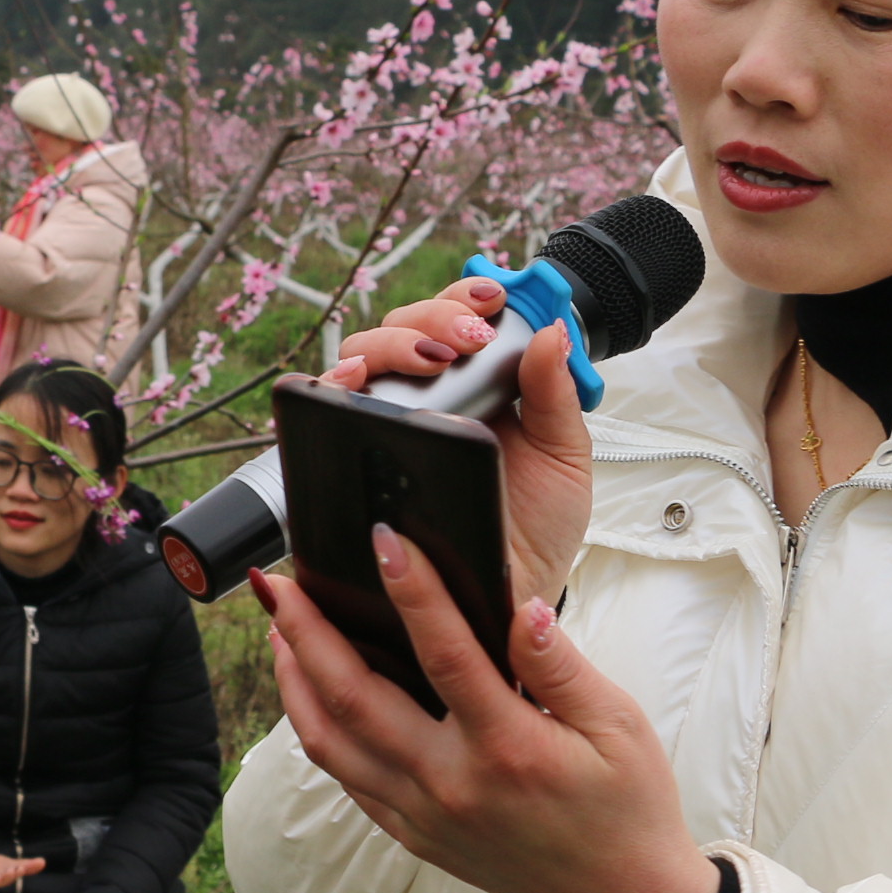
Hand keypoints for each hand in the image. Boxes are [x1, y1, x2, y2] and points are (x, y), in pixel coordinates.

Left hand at [253, 524, 716, 892]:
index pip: (445, 654)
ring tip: (279, 630)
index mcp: (507, 749)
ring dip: (294, 681)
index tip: (385, 538)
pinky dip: (317, 731)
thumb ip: (560, 665)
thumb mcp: (618, 726)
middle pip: (353, 698)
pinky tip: (309, 693)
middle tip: (278, 583)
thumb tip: (520, 608)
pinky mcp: (413, 835)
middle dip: (308, 632)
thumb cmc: (627, 805)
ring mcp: (423, 815)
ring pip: (330, 743)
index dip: (412, 591)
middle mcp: (451, 784)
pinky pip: (347, 779)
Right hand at [324, 278, 598, 600]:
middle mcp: (425, 396)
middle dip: (432, 317)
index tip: (491, 300)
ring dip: (391, 343)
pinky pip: (327, 408)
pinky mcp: (354, 455)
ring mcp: (386, 423)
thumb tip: (552, 331)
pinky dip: (331, 384)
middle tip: (466, 338)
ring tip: (429, 358)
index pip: (456, 317)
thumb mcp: (564, 457)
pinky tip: (354, 380)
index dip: (465, 297)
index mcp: (476, 383)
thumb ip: (557, 394)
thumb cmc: (535, 528)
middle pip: (403, 327)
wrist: (506, 595)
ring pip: (363, 355)